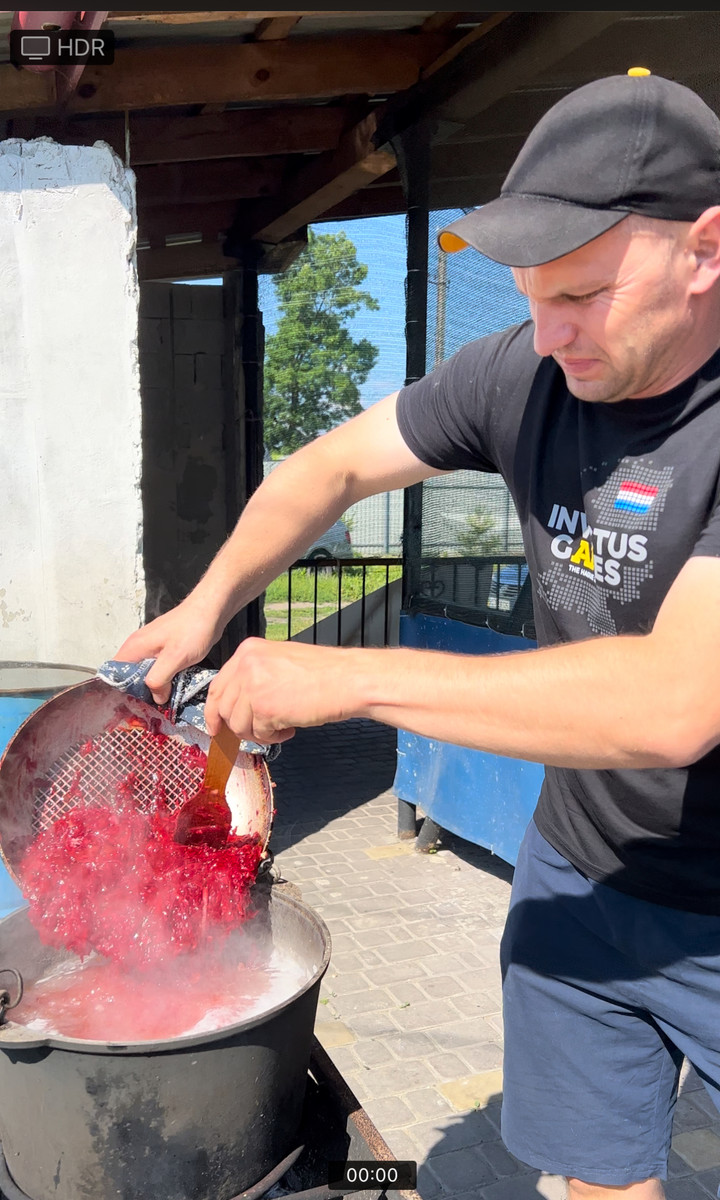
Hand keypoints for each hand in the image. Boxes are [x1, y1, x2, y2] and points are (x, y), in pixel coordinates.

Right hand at [115, 598, 222, 704]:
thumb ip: (159, 680)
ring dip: (155, 686)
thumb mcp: (174, 658)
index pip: (115, 674)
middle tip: (154, 707)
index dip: (123, 691)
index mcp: (134, 647)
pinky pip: (158, 668)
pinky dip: (164, 678)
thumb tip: (156, 698)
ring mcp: (151, 647)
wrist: (211, 609)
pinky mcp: (164, 649)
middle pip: (130, 676)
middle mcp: (138, 647)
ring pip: (145, 673)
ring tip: (166, 700)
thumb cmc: (192, 630)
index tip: (136, 705)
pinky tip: (174, 687)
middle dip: (141, 692)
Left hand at [204, 638, 358, 743]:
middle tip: (256, 732)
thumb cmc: (324, 672)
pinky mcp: (265, 708)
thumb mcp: (280, 661)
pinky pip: (259, 734)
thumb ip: (255, 676)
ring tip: (282, 725)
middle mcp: (246, 665)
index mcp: (248, 650)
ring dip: (259, 732)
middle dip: (237, 726)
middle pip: (223, 707)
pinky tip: (291, 726)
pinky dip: (274, 737)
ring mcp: (253, 686)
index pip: (218, 685)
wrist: (348, 679)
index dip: (215, 710)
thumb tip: (238, 703)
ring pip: (238, 725)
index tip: (216, 725)